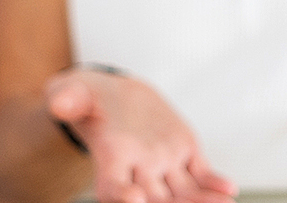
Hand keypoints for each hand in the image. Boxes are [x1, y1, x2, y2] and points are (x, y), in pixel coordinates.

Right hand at [46, 67, 235, 202]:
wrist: (115, 98)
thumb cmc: (87, 100)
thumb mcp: (73, 94)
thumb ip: (67, 100)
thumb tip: (59, 103)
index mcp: (110, 160)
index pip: (112, 187)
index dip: (121, 196)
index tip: (134, 197)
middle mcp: (137, 171)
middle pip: (154, 199)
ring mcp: (163, 166)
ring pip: (182, 193)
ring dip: (199, 201)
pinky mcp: (184, 156)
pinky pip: (200, 175)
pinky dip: (213, 184)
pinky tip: (227, 189)